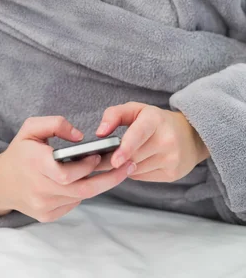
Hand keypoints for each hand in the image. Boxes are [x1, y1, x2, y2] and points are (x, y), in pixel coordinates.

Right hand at [0, 116, 133, 222]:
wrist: (1, 183)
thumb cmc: (20, 151)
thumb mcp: (31, 128)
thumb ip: (55, 123)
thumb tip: (80, 136)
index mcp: (34, 165)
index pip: (65, 173)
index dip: (85, 167)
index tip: (99, 156)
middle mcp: (39, 189)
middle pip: (81, 189)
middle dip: (108, 178)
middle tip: (128, 166)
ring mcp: (43, 206)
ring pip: (80, 196)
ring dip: (100, 184)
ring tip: (119, 171)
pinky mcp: (47, 216)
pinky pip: (73, 203)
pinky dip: (84, 191)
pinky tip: (93, 179)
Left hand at [93, 102, 209, 181]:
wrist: (190, 135)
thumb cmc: (156, 121)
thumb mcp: (136, 109)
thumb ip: (114, 115)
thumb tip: (100, 133)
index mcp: (155, 119)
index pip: (139, 134)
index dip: (126, 148)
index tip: (114, 160)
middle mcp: (167, 139)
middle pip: (134, 156)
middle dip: (113, 160)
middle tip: (98, 159)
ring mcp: (172, 159)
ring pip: (136, 169)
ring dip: (123, 166)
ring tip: (117, 158)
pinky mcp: (173, 174)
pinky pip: (142, 177)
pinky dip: (134, 171)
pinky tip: (136, 162)